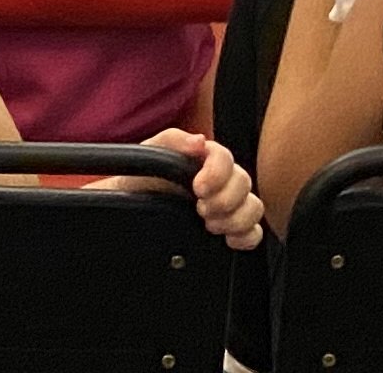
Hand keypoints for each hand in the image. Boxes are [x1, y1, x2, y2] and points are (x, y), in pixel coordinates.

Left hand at [139, 127, 267, 249]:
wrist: (128, 215)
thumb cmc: (138, 182)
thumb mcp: (147, 156)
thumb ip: (172, 141)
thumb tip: (200, 141)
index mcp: (202, 159)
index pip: (225, 158)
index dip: (218, 173)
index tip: (199, 188)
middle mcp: (219, 181)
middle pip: (244, 182)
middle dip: (225, 199)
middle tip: (201, 210)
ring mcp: (226, 207)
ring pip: (253, 206)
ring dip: (236, 219)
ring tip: (210, 226)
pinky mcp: (229, 231)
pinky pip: (254, 232)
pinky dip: (247, 237)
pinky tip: (228, 240)